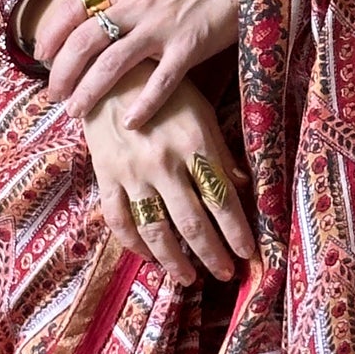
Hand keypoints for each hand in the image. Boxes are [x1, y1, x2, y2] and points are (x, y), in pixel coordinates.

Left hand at [33, 0, 243, 127]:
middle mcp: (137, 6)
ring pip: (113, 63)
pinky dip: (144, 103)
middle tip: (54, 95)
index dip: (52, 34)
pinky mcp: (188, 48)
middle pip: (85, 41)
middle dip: (63, 71)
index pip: (74, 8)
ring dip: (90, 91)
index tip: (41, 56)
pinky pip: (161, 80)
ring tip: (76, 112)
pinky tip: (130, 123)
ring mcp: (161, 28)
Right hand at [82, 63, 255, 284]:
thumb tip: (242, 188)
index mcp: (194, 144)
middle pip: (192, 222)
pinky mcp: (106, 176)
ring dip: (174, 260)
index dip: (237, 231)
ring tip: (189, 279)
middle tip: (225, 274)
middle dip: (212, 254)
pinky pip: (119, 220)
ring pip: (155, 229)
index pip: (222, 198)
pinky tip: (148, 257)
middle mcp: (164, 163)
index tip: (249, 253)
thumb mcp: (201, 113)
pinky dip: (133, 244)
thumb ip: (220, 153)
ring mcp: (132, 173)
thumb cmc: (165, 92)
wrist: (109, 74)